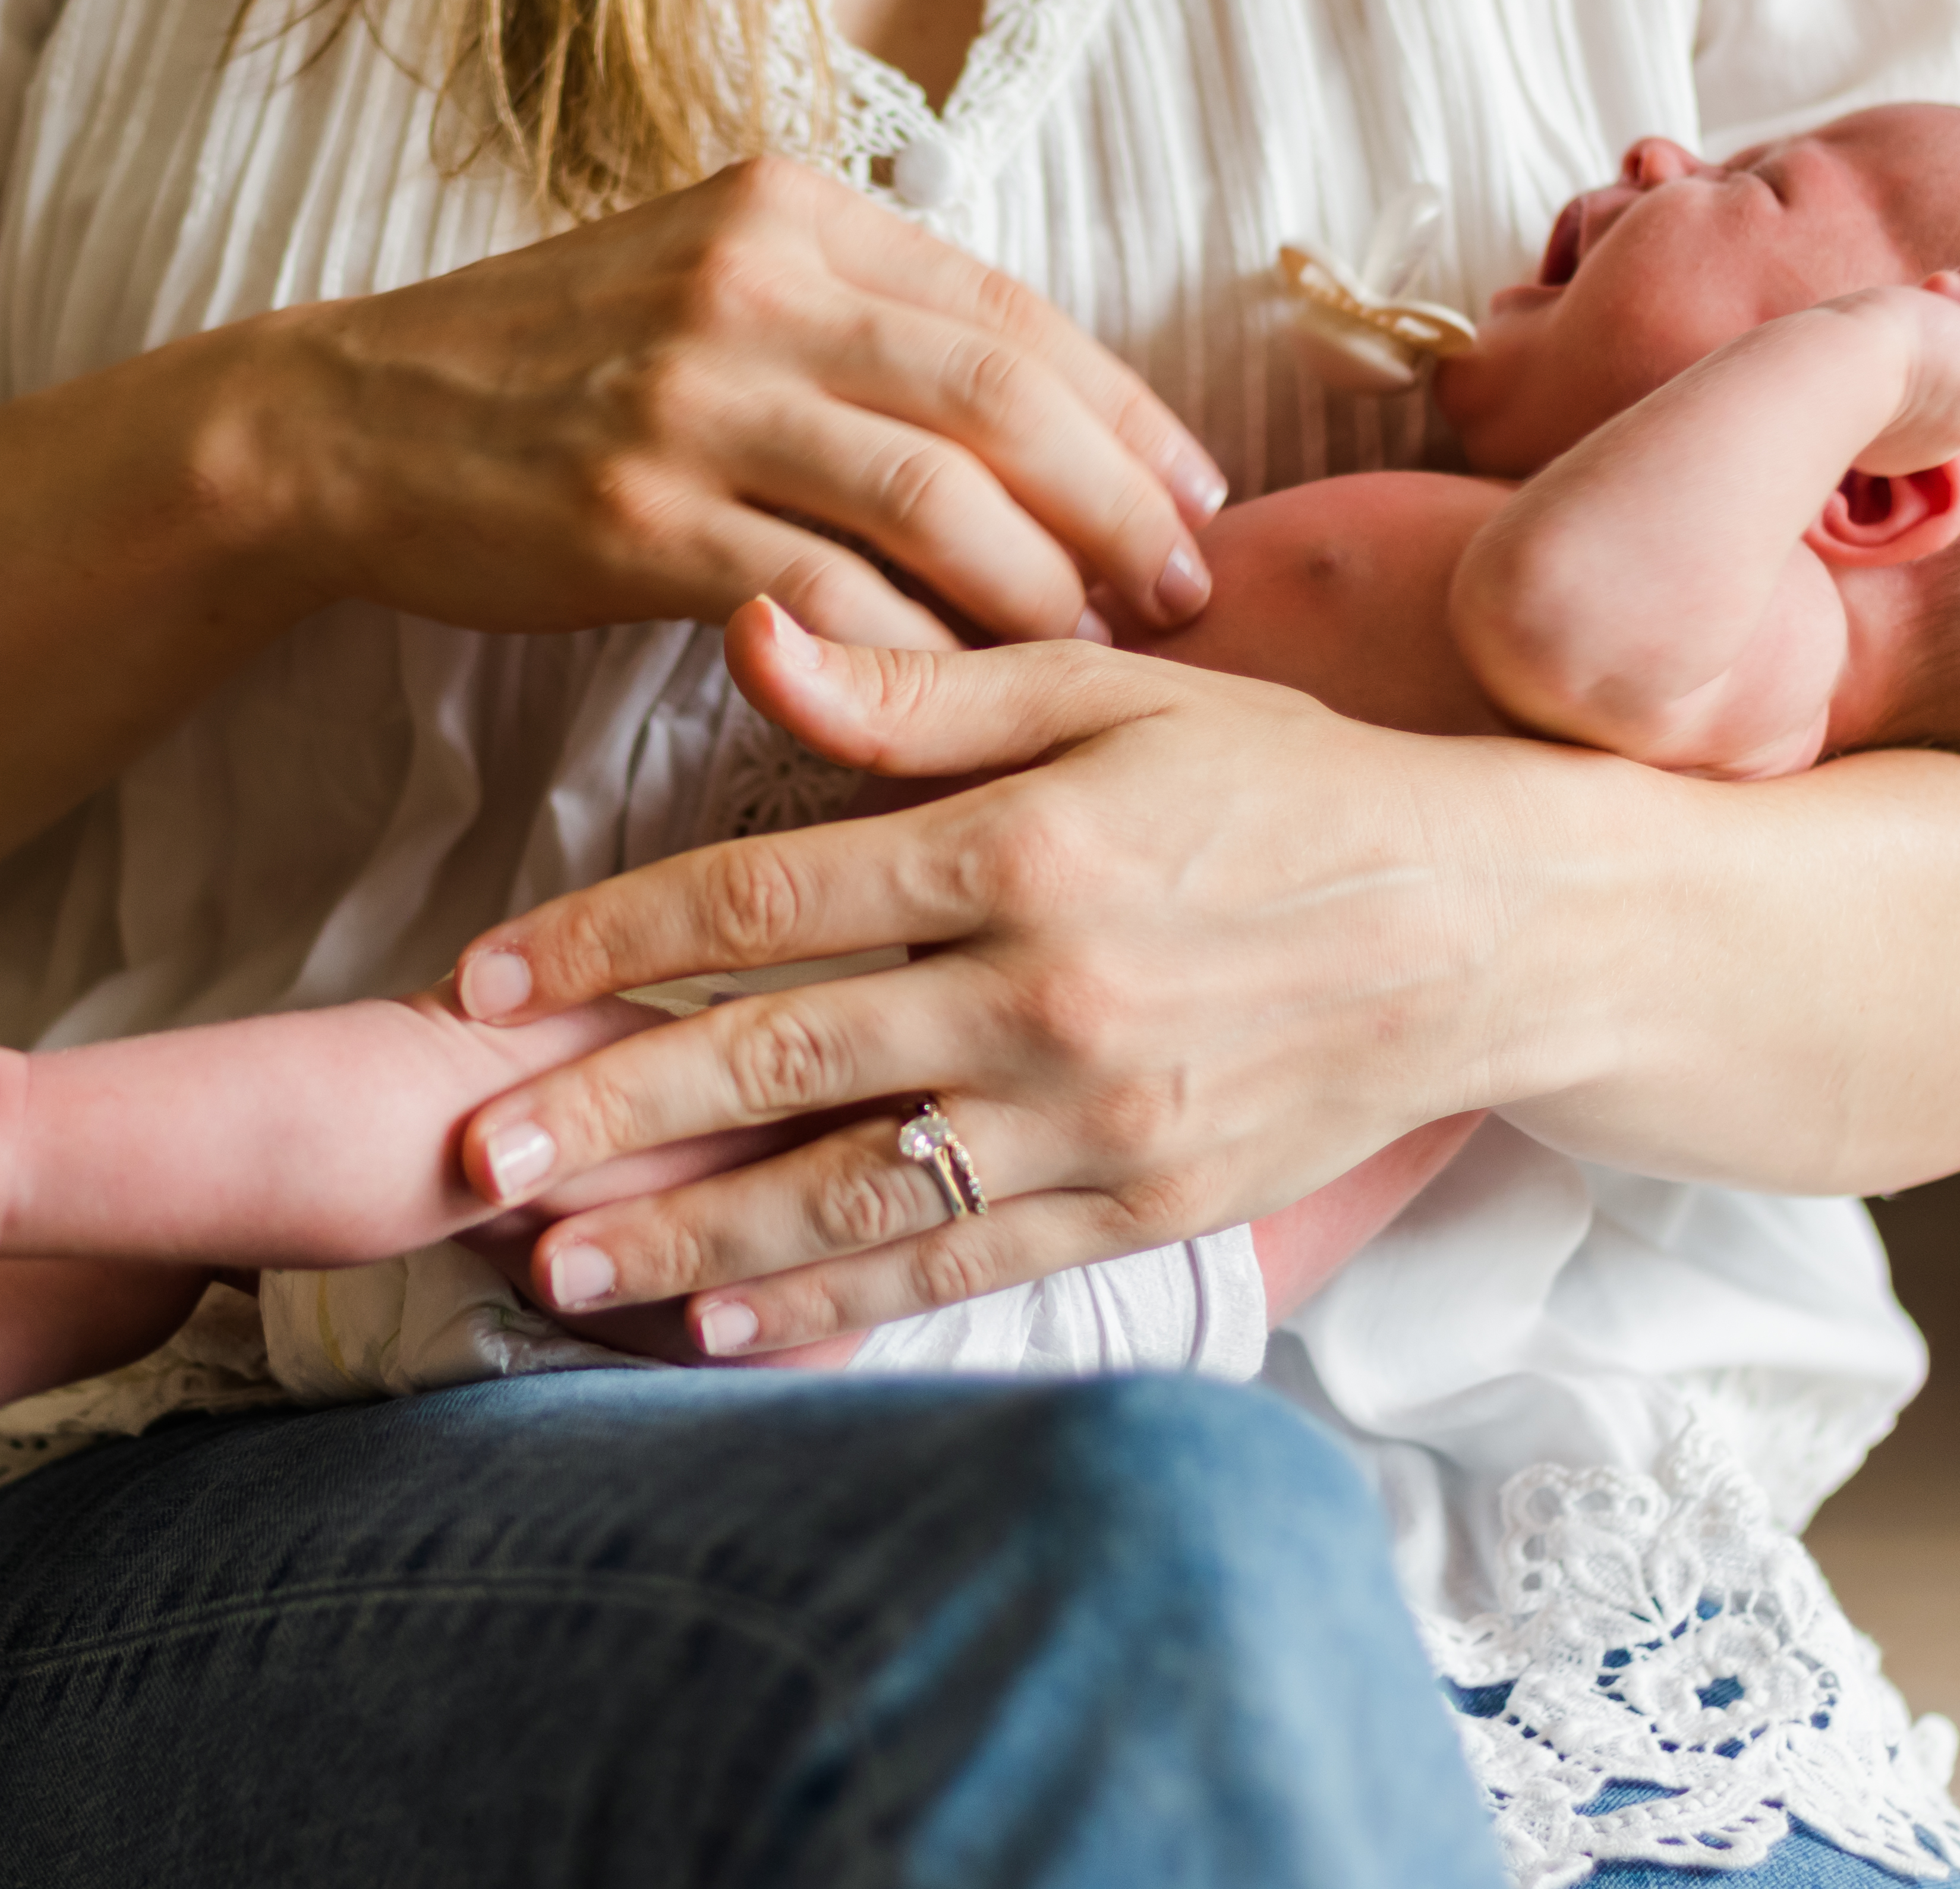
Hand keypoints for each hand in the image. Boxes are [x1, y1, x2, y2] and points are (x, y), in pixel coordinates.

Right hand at [221, 158, 1225, 650]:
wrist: (347, 423)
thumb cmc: (548, 372)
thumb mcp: (707, 277)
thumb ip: (856, 317)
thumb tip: (1031, 415)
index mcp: (791, 210)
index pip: (1013, 312)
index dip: (1128, 415)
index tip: (1200, 497)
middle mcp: (752, 282)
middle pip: (1002, 401)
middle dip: (1118, 508)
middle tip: (1186, 592)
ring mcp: (688, 395)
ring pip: (934, 499)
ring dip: (1039, 589)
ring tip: (1096, 648)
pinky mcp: (633, 514)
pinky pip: (827, 593)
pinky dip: (914, 650)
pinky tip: (961, 693)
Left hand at [433, 600, 1591, 1356]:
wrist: (1494, 924)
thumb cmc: (1289, 787)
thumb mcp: (1113, 694)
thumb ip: (919, 690)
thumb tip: (751, 634)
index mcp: (1019, 847)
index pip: (759, 895)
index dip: (603, 939)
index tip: (481, 981)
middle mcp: (1043, 995)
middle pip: (772, 1059)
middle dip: (602, 1113)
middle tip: (464, 1156)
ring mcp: (1093, 1123)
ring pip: (845, 1192)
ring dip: (685, 1235)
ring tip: (551, 1266)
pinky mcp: (1143, 1212)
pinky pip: (953, 1271)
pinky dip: (830, 1305)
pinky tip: (718, 1326)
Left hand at [1836, 265, 1959, 473]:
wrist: (1824, 379)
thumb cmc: (1807, 369)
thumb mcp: (1826, 367)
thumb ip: (1846, 359)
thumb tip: (1854, 330)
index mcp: (1899, 443)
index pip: (1935, 400)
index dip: (1927, 351)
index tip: (1891, 322)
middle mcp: (1946, 434)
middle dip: (1953, 325)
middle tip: (1925, 291)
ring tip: (1938, 285)